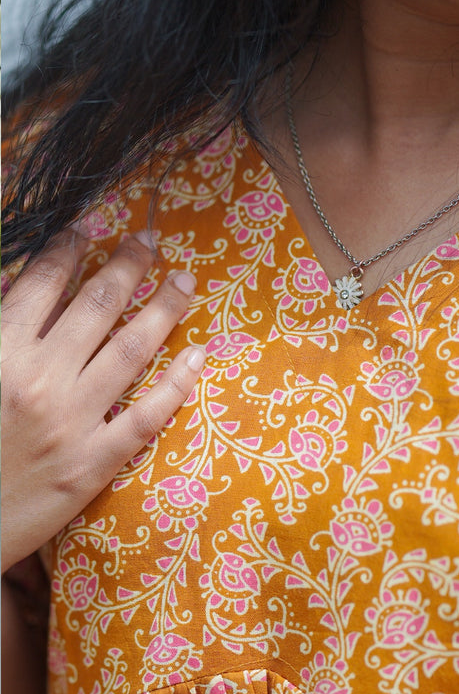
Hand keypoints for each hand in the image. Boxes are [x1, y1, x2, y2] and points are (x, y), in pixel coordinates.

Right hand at [1, 230, 205, 572]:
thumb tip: (23, 291)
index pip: (41, 284)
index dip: (70, 248)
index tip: (92, 227)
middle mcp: (36, 379)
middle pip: (96, 306)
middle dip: (128, 266)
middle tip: (150, 241)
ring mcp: (68, 423)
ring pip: (130, 351)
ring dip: (162, 309)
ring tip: (184, 282)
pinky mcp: (90, 466)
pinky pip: (145, 417)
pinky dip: (176, 383)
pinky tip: (198, 355)